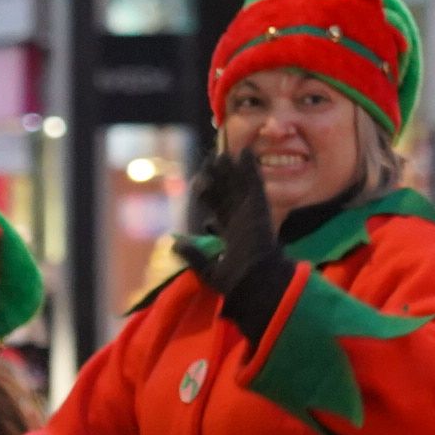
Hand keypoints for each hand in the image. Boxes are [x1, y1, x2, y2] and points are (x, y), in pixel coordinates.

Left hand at [186, 149, 292, 344]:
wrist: (256, 282)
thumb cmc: (236, 282)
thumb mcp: (208, 270)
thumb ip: (193, 256)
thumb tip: (175, 244)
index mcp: (232, 236)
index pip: (219, 212)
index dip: (210, 199)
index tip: (198, 188)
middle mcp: (241, 221)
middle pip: (228, 194)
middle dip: (219, 179)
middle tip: (209, 164)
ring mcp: (251, 213)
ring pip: (239, 186)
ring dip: (231, 170)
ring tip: (222, 154)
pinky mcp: (260, 206)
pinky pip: (255, 183)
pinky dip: (251, 168)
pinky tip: (246, 152)